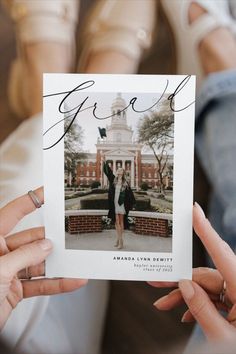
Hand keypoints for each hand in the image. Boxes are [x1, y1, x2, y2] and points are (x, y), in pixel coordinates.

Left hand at [0, 187, 86, 329]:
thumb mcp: (0, 270)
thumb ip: (25, 256)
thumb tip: (45, 246)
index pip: (13, 213)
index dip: (31, 201)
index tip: (47, 192)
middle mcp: (1, 253)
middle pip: (32, 240)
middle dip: (51, 241)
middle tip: (68, 239)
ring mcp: (9, 272)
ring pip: (39, 264)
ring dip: (58, 265)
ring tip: (74, 262)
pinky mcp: (16, 290)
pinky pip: (40, 284)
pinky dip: (57, 283)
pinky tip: (70, 280)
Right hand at [150, 203, 235, 341]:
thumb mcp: (222, 336)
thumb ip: (201, 310)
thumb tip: (184, 285)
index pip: (221, 252)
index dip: (205, 228)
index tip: (194, 209)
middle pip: (206, 275)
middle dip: (180, 281)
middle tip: (156, 283)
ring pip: (207, 287)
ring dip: (186, 297)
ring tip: (164, 305)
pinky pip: (214, 297)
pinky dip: (198, 304)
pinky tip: (186, 315)